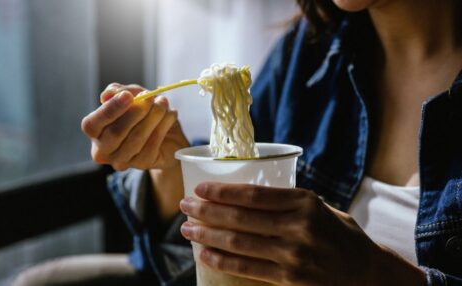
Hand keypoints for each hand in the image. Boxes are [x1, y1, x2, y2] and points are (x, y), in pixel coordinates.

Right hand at [81, 83, 188, 170]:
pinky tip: (170, 114)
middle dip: (135, 112)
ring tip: (162, 102)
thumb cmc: (142, 112)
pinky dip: (163, 125)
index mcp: (95, 132)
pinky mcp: (142, 164)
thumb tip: (106, 95)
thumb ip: (117, 91)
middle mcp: (104, 150)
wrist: (167, 133)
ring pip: (136, 138)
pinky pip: (152, 144)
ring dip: (152, 117)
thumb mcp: (131, 95)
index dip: (109, 110)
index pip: (92, 125)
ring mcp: (122, 160)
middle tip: (149, 98)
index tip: (127, 96)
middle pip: (115, 133)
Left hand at [179, 182, 425, 285]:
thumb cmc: (338, 234)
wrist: (367, 273)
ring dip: (206, 236)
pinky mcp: (290, 279)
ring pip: (238, 243)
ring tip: (186, 230)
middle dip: (206, 211)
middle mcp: (298, 226)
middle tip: (184, 206)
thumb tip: (242, 193)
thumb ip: (286, 201)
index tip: (199, 189)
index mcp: (304, 202)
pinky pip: (247, 269)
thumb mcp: (319, 207)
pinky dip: (221, 261)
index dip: (221, 191)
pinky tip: (204, 254)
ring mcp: (293, 255)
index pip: (252, 194)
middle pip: (239, 218)